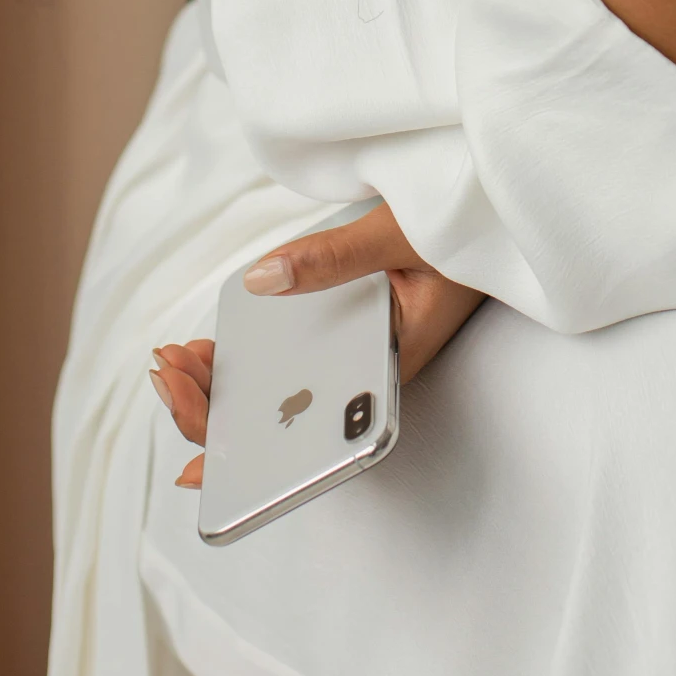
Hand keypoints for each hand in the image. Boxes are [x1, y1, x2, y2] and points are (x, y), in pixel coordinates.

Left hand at [148, 202, 488, 487]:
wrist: (508, 207)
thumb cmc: (470, 225)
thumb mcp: (399, 235)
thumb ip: (332, 258)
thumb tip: (259, 281)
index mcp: (389, 373)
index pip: (310, 437)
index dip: (250, 458)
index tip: (198, 468)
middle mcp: (370, 377)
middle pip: (283, 420)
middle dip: (213, 410)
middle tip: (166, 372)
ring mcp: (359, 356)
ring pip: (281, 394)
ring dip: (221, 387)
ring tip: (173, 361)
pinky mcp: (353, 331)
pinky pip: (292, 361)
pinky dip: (245, 360)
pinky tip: (206, 350)